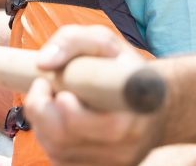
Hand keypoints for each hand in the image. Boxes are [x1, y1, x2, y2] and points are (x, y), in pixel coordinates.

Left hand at [24, 25, 165, 165]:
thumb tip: (44, 63)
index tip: (62, 91)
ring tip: (51, 99)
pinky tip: (58, 120)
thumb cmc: (124, 69)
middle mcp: (127, 145)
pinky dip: (49, 138)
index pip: (102, 125)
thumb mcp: (104, 43)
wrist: (154, 103)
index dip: (71, 110)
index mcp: (135, 111)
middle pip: (65, 139)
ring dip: (42, 123)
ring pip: (57, 151)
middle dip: (41, 110)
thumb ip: (73, 41)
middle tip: (43, 86)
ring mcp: (113, 163)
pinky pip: (60, 160)